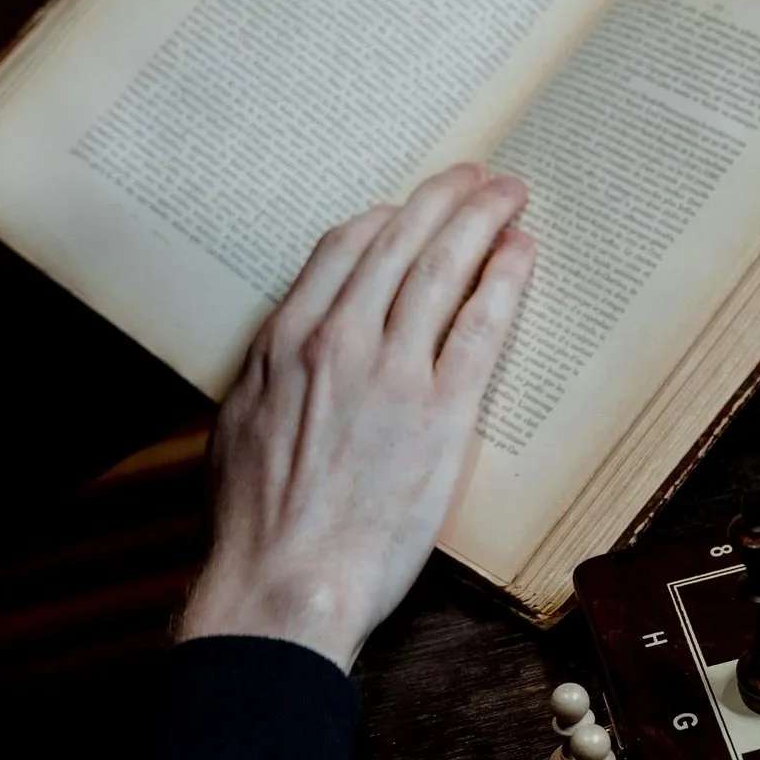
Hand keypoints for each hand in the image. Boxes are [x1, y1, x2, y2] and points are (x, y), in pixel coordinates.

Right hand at [177, 162, 534, 668]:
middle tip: (478, 177)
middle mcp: (339, 340)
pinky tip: (521, 254)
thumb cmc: (255, 523)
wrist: (284, 582)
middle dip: (445, 199)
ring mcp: (394, 372)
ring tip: (509, 196)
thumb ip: (269, 377)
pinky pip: (482, 326)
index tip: (410, 208)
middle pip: (401, 242)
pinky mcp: (442, 411)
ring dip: (482, 220)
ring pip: (443, 269)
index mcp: (287, 340)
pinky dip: (505, 279)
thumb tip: (287, 357)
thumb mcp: (238, 427)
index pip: (344, 249)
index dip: (386, 219)